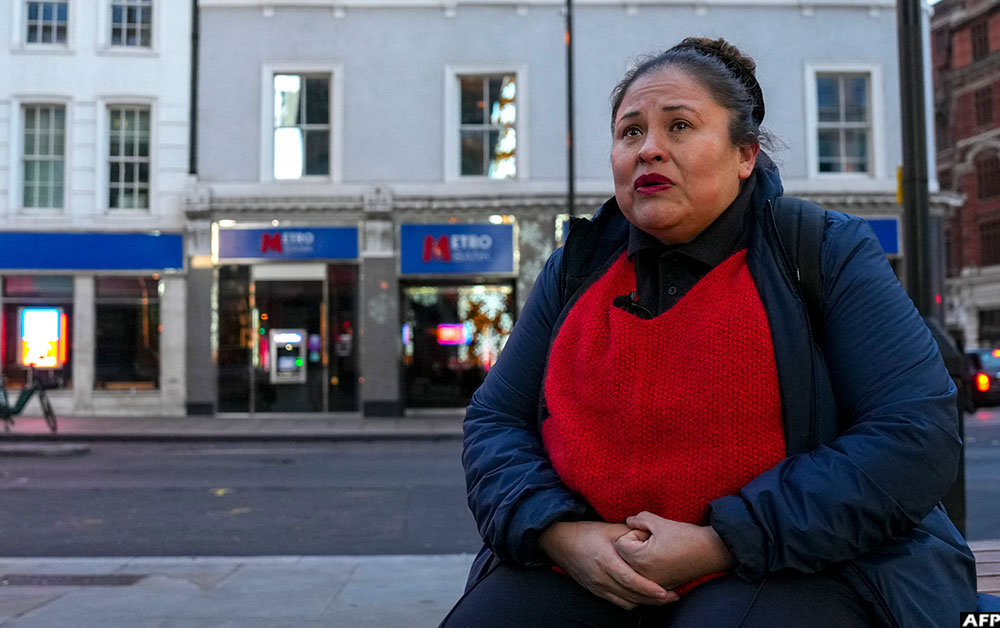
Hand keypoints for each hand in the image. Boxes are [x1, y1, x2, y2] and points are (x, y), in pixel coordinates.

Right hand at [538, 520, 677, 609]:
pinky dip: (633, 602)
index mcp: (605, 560)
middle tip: (674, 596)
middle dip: (654, 599)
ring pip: (626, 602)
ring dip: (646, 603)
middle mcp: (601, 577)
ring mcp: (598, 587)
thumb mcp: (609, 529)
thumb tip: (652, 536)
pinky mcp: (596, 591)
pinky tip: (645, 598)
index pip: (630, 580)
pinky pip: (618, 602)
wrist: (561, 543)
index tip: (665, 592)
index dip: (649, 588)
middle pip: (631, 595)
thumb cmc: (587, 533)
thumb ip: (631, 534)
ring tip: (664, 598)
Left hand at [613, 512, 735, 589]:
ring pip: (633, 568)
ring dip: (640, 557)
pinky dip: (649, 567)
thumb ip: (638, 519)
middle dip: (634, 546)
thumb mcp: (659, 522)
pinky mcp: (661, 587)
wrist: (711, 552)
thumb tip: (628, 521)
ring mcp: (653, 584)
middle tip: (653, 540)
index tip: (649, 533)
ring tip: (658, 549)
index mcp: (640, 559)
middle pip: (624, 558)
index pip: (619, 544)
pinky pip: (644, 577)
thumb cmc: (686, 536)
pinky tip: (663, 559)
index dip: (633, 534)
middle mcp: (643, 576)